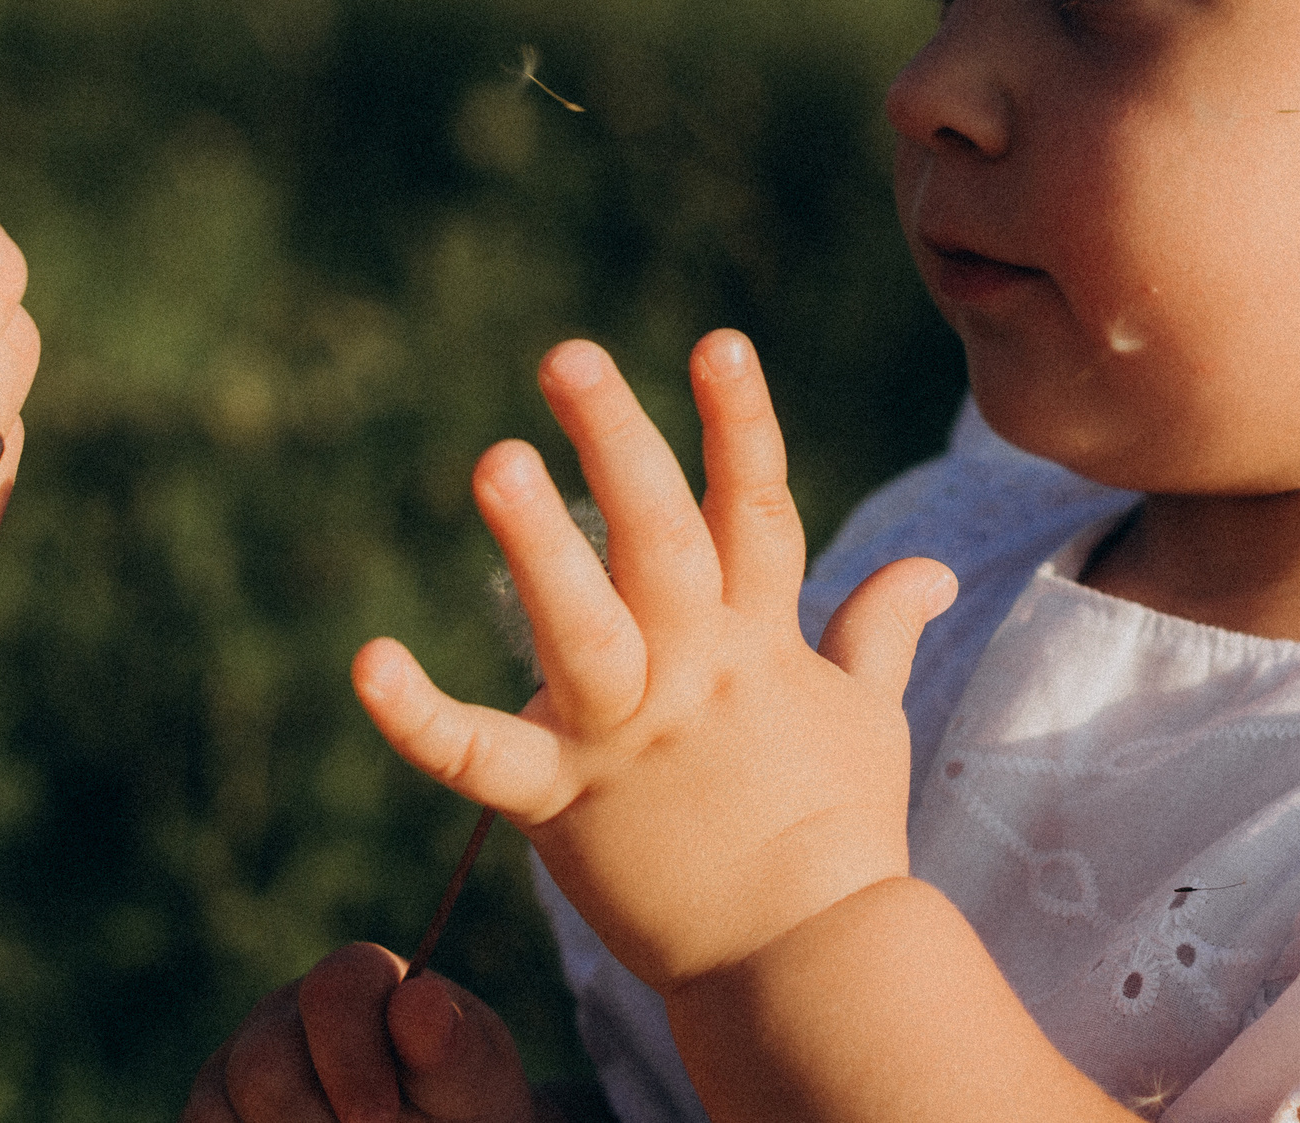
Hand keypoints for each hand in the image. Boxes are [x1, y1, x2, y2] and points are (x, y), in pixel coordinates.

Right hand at [182, 944, 537, 1122]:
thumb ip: (453, 1050)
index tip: (379, 1118)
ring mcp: (237, 1060)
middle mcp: (287, 1010)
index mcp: (359, 980)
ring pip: (218, 1105)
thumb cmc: (461, 1111)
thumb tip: (422, 999)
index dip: (351, 1062)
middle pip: (264, 1063)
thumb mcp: (473, 1087)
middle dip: (316, 1121)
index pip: (334, 989)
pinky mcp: (211, 1108)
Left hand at [353, 331, 955, 993]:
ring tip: (495, 459)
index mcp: (758, 641)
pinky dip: (420, 716)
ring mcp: (628, 735)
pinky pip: (481, 757)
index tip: (715, 340)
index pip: (756, 510)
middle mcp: (693, 672)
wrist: (806, 959)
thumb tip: (932, 566)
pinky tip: (367, 660)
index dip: (739, 423)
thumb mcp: (870, 715)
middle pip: (664, 541)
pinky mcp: (563, 803)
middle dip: (621, 443)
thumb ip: (880, 627)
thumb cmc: (839, 832)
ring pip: (585, 628)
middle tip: (568, 356)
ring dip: (541, 546)